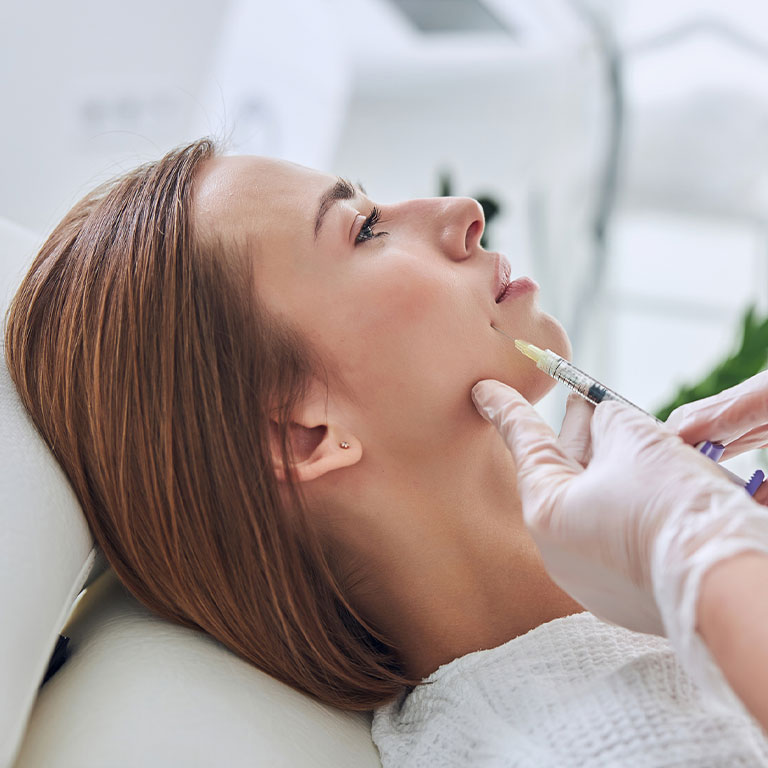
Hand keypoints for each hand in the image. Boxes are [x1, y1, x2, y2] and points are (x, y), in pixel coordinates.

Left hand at [471, 379, 767, 682]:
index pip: (524, 443)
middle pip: (563, 473)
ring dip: (607, 464)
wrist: (721, 583)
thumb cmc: (670, 506)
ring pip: (593, 504)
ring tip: (616, 430)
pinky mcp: (627, 595)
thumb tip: (604, 419)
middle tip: (580, 402)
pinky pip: (616, 535)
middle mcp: (559, 551)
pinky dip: (626, 502)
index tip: (482, 391)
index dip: (507, 408)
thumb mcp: (635, 439)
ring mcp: (592, 579)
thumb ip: (609, 421)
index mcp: (546, 511)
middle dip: (578, 433)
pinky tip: (646, 481)